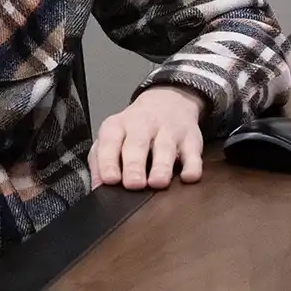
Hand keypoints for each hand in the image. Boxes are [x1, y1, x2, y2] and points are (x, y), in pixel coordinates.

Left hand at [91, 86, 205, 189]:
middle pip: (137, 144)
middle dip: (134, 165)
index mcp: (118, 126)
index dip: (109, 162)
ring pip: (165, 148)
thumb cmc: (134, 129)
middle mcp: (143, 125)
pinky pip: (193, 153)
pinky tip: (188, 177)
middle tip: (133, 184)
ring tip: (157, 183)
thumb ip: (100, 162)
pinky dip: (192, 166)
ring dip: (161, 166)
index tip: (110, 180)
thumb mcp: (112, 137)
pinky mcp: (191, 139)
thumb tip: (97, 188)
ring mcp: (169, 131)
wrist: (168, 101)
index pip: (110, 142)